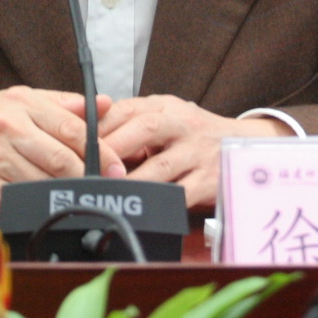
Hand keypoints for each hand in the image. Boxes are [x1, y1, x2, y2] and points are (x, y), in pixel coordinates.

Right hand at [0, 87, 119, 203]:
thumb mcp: (21, 101)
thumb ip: (64, 105)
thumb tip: (104, 104)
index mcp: (19, 104)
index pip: (71, 128)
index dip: (100, 149)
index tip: (116, 165)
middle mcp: (6, 130)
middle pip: (62, 159)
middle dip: (88, 175)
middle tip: (106, 184)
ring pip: (46, 183)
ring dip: (68, 191)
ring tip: (80, 193)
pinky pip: (25, 200)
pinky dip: (42, 204)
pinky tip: (51, 202)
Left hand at [98, 95, 288, 209]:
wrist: (244, 145)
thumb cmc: (192, 134)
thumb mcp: (165, 118)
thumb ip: (130, 124)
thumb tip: (84, 137)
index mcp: (163, 107)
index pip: (125, 110)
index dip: (97, 126)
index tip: (73, 144)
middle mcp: (181, 124)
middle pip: (143, 129)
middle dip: (111, 150)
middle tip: (84, 170)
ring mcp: (196, 152)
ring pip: (159, 167)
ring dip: (129, 182)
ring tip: (105, 194)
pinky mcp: (208, 180)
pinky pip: (181, 194)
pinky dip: (159, 204)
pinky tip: (140, 211)